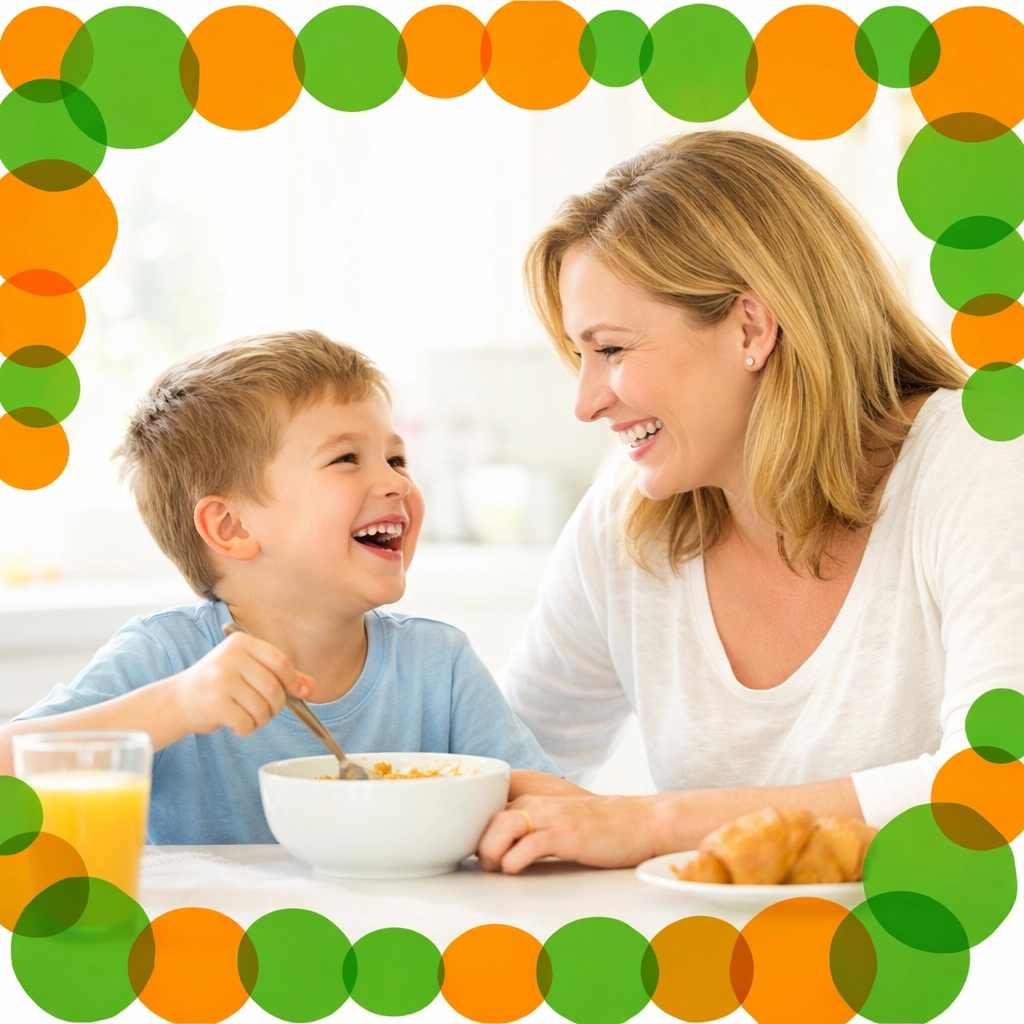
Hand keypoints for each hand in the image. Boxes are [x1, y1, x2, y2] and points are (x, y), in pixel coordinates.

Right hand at [171, 632, 314, 737]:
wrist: (180, 699)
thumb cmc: (221, 684)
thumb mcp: (250, 670)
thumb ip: (282, 676)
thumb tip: (311, 687)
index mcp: (242, 643)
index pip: (280, 661)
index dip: (293, 681)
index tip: (298, 693)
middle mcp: (230, 657)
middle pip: (273, 688)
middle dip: (276, 706)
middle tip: (267, 710)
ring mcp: (220, 679)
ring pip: (262, 708)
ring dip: (261, 719)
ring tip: (249, 715)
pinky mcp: (213, 702)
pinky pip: (246, 723)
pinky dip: (246, 729)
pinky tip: (236, 722)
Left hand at [477, 793, 662, 873]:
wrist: (639, 821)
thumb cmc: (599, 827)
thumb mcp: (557, 820)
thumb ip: (530, 827)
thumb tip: (499, 853)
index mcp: (532, 798)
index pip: (487, 808)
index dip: (475, 831)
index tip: (473, 851)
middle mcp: (537, 802)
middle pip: (488, 816)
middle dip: (478, 843)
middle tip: (486, 865)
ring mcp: (552, 816)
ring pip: (503, 825)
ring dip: (491, 850)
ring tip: (497, 868)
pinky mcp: (568, 833)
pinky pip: (530, 844)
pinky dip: (515, 859)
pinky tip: (515, 870)